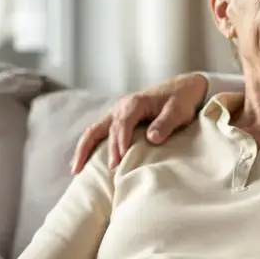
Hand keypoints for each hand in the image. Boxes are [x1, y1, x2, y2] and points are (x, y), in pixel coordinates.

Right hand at [70, 73, 207, 172]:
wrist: (183, 88)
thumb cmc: (181, 100)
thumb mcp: (178, 111)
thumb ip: (165, 123)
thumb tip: (152, 138)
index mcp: (134, 103)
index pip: (122, 125)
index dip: (121, 143)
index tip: (122, 161)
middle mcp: (120, 107)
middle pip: (102, 129)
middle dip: (102, 150)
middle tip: (109, 170)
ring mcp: (117, 113)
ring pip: (94, 131)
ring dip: (84, 149)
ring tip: (76, 170)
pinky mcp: (118, 120)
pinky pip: (99, 133)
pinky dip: (89, 146)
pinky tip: (83, 162)